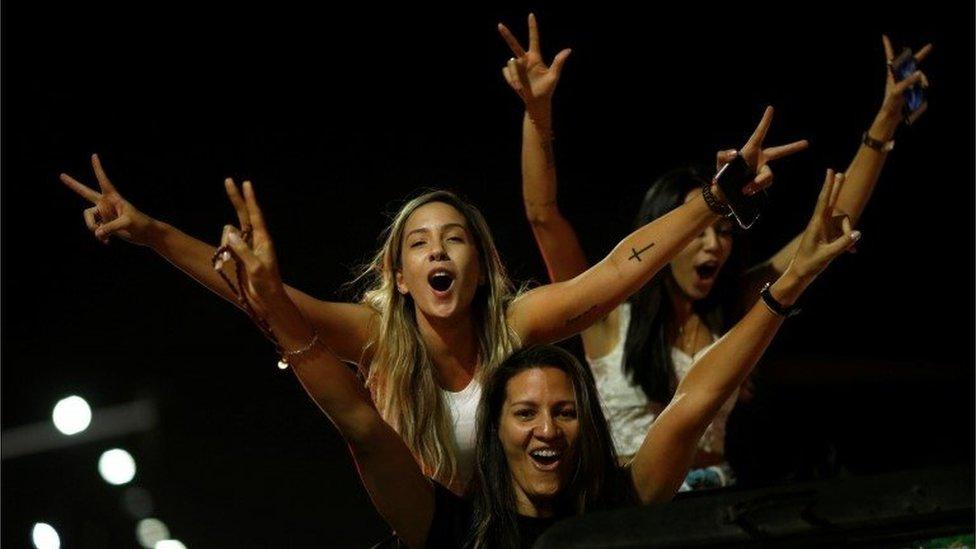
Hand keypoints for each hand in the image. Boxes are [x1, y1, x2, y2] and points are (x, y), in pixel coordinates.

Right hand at [60, 154, 154, 244]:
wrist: (147, 235)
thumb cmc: (141, 225)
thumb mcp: (126, 224)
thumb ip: (110, 228)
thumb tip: (97, 233)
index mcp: (113, 197)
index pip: (103, 181)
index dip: (98, 169)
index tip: (94, 155)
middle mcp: (106, 204)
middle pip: (86, 193)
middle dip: (74, 185)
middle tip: (61, 175)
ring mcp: (104, 214)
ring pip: (88, 219)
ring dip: (93, 227)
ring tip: (104, 235)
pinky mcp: (105, 225)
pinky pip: (95, 230)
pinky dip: (99, 237)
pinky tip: (107, 242)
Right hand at [217, 179, 286, 317]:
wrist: (266, 299)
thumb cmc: (266, 284)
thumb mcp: (255, 267)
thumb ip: (243, 249)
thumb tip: (231, 231)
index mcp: (264, 240)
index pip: (255, 215)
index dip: (250, 199)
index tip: (246, 183)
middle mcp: (255, 239)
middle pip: (243, 215)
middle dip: (235, 199)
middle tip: (228, 180)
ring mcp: (246, 246)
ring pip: (229, 234)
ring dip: (226, 244)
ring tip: (236, 264)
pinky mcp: (239, 255)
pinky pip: (226, 246)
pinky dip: (224, 252)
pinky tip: (228, 266)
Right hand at [497, 13, 571, 113]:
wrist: (537, 102)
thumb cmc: (547, 89)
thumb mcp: (554, 76)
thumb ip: (558, 62)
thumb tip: (568, 50)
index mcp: (535, 57)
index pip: (533, 39)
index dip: (532, 27)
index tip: (531, 15)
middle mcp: (524, 60)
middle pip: (513, 44)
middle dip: (506, 35)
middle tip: (499, 25)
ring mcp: (517, 67)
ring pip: (510, 64)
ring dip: (514, 75)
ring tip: (520, 87)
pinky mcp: (510, 74)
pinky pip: (506, 72)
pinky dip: (511, 79)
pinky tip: (517, 87)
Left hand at [709, 107, 807, 201]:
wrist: (723, 194)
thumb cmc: (723, 174)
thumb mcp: (719, 162)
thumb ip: (723, 155)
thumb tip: (736, 153)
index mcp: (751, 151)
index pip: (759, 134)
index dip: (765, 122)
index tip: (770, 108)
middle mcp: (760, 160)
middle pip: (778, 152)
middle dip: (792, 147)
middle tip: (806, 143)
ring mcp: (762, 172)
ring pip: (768, 175)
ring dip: (757, 182)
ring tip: (745, 189)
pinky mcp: (762, 184)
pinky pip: (763, 185)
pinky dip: (755, 188)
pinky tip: (747, 192)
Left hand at [788, 169, 860, 281]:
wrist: (800, 274)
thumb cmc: (810, 264)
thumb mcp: (828, 255)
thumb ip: (843, 244)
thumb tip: (858, 233)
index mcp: (816, 224)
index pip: (824, 201)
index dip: (829, 186)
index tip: (830, 172)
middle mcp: (819, 223)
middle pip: (830, 202)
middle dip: (836, 189)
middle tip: (841, 173)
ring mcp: (823, 229)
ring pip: (842, 223)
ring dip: (848, 234)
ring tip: (851, 251)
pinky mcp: (826, 235)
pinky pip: (841, 233)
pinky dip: (847, 240)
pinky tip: (852, 253)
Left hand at [879, 35, 931, 123]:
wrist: (892, 115)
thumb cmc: (891, 103)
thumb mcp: (897, 91)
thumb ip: (908, 81)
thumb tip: (919, 73)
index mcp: (892, 74)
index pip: (891, 57)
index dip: (888, 46)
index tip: (884, 36)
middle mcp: (900, 75)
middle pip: (912, 63)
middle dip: (921, 55)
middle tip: (930, 46)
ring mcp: (907, 81)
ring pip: (919, 75)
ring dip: (922, 80)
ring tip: (923, 86)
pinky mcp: (912, 88)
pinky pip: (921, 83)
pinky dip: (923, 86)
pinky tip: (922, 89)